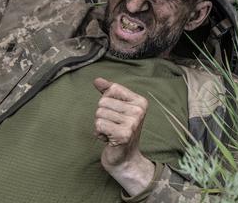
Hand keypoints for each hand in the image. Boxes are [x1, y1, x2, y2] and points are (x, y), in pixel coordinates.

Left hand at [94, 77, 155, 196]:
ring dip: (100, 125)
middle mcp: (139, 110)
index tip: (115, 114)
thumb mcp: (116, 109)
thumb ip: (108, 92)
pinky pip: (99, 125)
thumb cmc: (119, 131)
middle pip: (103, 101)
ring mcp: (133, 122)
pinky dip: (99, 133)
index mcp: (140, 101)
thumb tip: (97, 80)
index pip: (113, 89)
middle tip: (112, 126)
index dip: (106, 101)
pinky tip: (108, 139)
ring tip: (111, 132)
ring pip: (99, 113)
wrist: (125, 158)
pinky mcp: (124, 134)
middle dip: (102, 115)